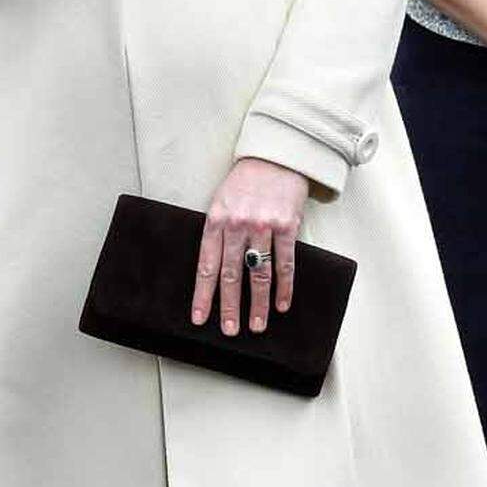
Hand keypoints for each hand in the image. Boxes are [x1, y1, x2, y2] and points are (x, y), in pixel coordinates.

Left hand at [192, 158, 307, 335]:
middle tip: (230, 331)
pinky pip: (285, 263)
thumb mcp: (221, 201)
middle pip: (231, 275)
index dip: (203, 295)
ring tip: (257, 326)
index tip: (199, 318)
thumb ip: (216, 231)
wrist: (276, 156)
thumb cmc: (245, 181)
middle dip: (230, 307)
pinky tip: (283, 304)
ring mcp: (263, 226)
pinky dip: (285, 286)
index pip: (206, 265)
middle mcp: (237, 225)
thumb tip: (213, 269)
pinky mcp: (287, 225)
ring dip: (259, 304)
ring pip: (259, 274)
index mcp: (215, 220)